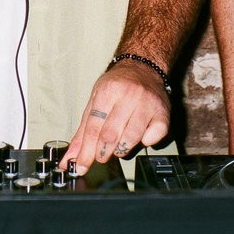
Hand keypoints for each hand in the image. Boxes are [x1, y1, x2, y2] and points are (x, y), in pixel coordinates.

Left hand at [60, 59, 171, 173]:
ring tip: (117, 146)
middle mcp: (129, 95)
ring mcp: (148, 103)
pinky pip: (154, 136)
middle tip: (100, 156)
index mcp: (108, 91)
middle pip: (111, 135)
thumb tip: (70, 158)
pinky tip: (140, 136)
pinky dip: (146, 142)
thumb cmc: (117, 86)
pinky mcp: (163, 112)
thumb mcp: (95, 100)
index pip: (94, 127)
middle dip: (102, 153)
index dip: (86, 151)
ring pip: (131, 138)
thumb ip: (83, 130)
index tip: (82, 166)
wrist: (143, 67)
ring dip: (121, 150)